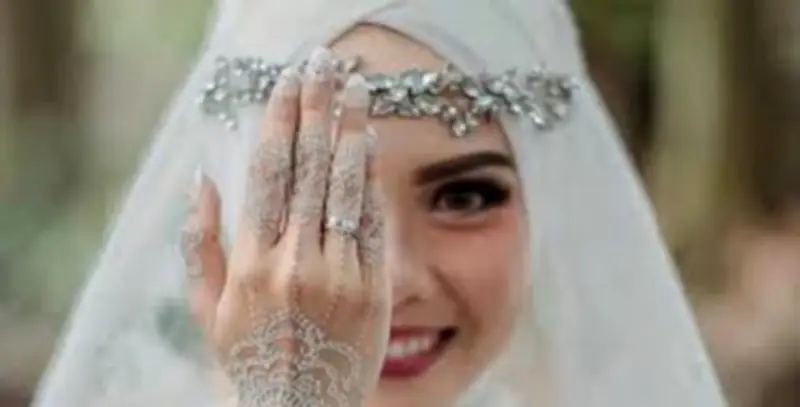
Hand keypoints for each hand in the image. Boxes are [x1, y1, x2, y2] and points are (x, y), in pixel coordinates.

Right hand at [181, 48, 389, 406]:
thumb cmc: (251, 358)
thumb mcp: (209, 308)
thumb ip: (200, 244)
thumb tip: (203, 181)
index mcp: (250, 263)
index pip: (267, 174)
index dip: (279, 122)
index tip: (287, 85)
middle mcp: (295, 262)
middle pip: (308, 168)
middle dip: (317, 109)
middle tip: (326, 67)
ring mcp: (339, 274)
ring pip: (344, 188)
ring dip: (350, 131)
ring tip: (357, 91)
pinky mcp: (373, 289)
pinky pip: (372, 224)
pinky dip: (370, 181)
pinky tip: (370, 146)